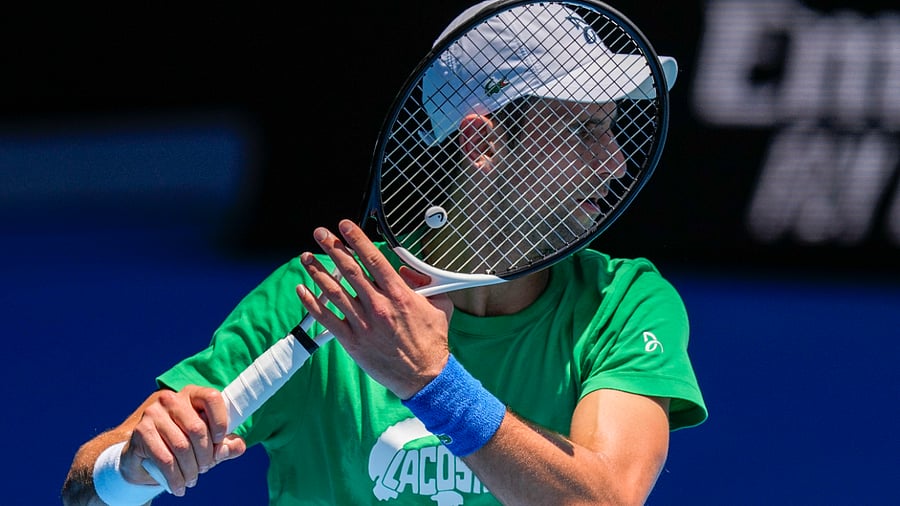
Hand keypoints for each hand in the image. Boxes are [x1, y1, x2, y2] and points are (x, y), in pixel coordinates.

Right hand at [120, 385, 245, 495]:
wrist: (142, 455)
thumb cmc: (181, 444)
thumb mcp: (206, 444)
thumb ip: (225, 444)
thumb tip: (238, 447)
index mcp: (191, 394)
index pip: (212, 398)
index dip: (220, 421)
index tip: (220, 442)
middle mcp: (171, 399)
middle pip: (197, 428)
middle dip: (205, 455)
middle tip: (205, 469)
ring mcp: (153, 413)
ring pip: (181, 446)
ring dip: (191, 470)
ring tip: (193, 480)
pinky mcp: (141, 431)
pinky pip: (164, 458)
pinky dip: (175, 477)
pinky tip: (179, 486)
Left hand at [296, 219, 453, 399]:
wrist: (424, 376)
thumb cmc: (431, 342)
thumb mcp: (439, 306)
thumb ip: (424, 284)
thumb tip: (407, 270)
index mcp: (399, 295)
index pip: (373, 259)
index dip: (357, 239)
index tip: (344, 226)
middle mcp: (378, 306)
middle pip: (349, 270)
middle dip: (332, 248)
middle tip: (320, 234)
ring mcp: (363, 324)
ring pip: (334, 291)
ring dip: (318, 271)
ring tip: (306, 257)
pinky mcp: (352, 341)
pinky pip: (327, 318)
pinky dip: (312, 303)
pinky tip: (302, 290)